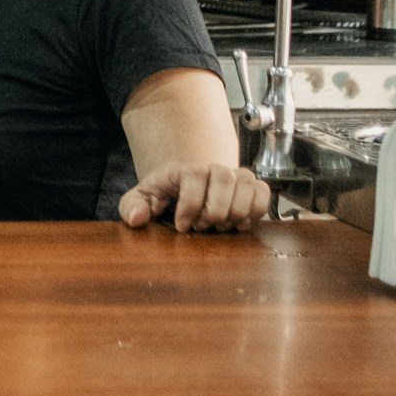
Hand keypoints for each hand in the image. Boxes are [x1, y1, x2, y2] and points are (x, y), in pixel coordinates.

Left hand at [119, 161, 271, 232]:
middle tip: (202, 227)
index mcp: (182, 169)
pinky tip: (239, 225)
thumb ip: (132, 206)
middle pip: (225, 179)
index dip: (191, 203)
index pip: (194, 174)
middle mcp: (212, 168)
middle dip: (215, 210)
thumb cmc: (163, 197)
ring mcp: (234, 176)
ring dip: (236, 212)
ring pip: (248, 184)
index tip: (182, 225)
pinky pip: (264, 193)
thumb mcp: (141, 200)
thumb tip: (136, 218)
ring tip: (220, 227)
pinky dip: (256, 211)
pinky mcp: (251, 188)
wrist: (184, 192)